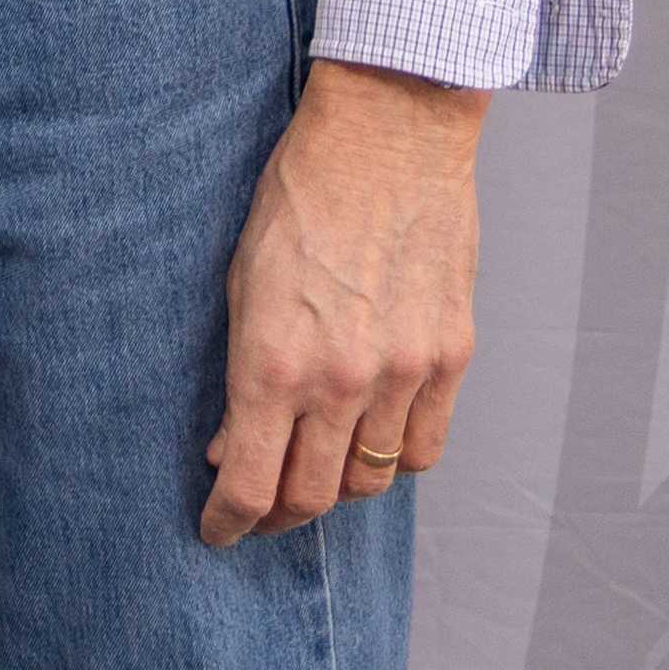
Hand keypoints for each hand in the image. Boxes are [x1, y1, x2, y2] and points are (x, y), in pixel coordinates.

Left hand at [200, 60, 488, 545]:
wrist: (387, 138)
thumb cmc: (298, 198)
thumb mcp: (239, 284)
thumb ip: (241, 375)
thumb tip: (233, 445)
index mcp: (274, 362)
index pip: (251, 485)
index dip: (228, 522)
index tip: (216, 531)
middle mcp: (341, 381)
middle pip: (311, 497)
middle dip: (275, 516)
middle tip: (258, 513)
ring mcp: (404, 372)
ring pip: (372, 480)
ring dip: (335, 489)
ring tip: (313, 476)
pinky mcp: (451, 356)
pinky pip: (426, 446)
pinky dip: (396, 459)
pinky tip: (371, 444)